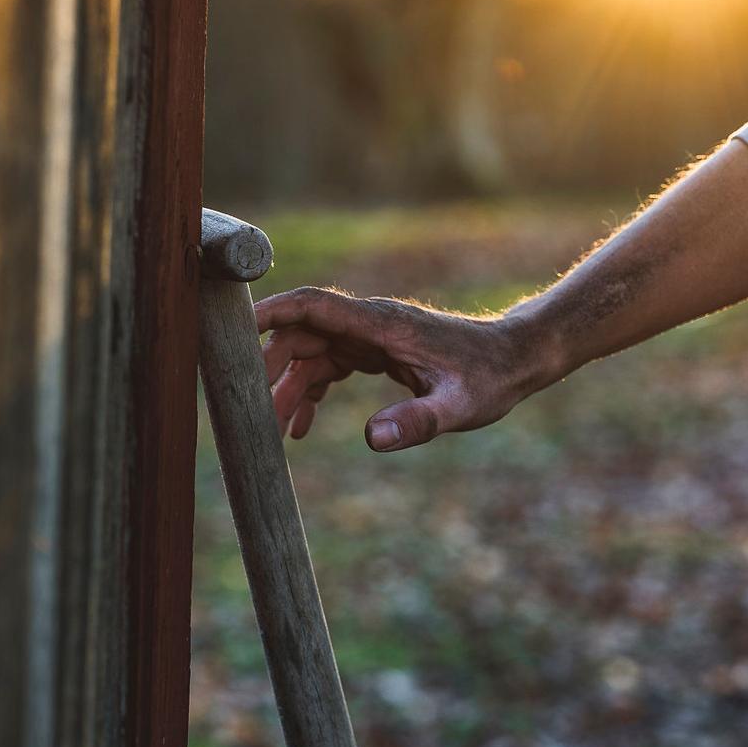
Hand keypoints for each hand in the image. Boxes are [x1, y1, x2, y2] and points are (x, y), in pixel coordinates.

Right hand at [254, 287, 537, 451]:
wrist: (515, 360)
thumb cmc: (490, 379)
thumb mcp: (459, 407)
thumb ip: (417, 422)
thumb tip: (371, 440)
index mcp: (379, 324)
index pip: (311, 306)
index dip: (269, 313)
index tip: (231, 330)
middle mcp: (369, 324)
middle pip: (301, 333)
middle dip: (270, 368)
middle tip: (253, 415)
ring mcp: (370, 337)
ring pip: (311, 353)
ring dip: (288, 387)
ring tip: (275, 433)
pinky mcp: (375, 352)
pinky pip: (329, 366)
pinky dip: (311, 392)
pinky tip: (301, 427)